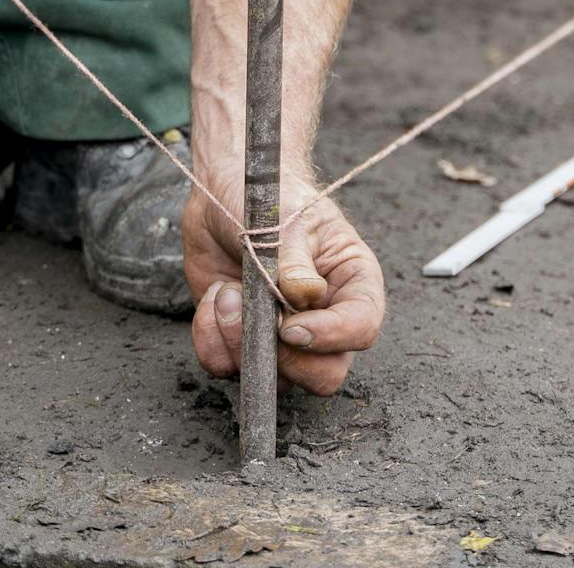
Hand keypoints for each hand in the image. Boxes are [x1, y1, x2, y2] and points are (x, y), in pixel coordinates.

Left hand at [184, 173, 385, 396]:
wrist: (225, 194)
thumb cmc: (271, 199)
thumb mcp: (285, 219)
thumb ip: (294, 260)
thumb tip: (306, 297)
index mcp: (351, 281)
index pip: (362, 326)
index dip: (332, 337)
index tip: (291, 327)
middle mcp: (324, 317)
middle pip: (325, 373)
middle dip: (286, 359)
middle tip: (258, 322)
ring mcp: (283, 335)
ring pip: (275, 379)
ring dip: (240, 342)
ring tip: (226, 292)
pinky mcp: (243, 341)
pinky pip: (228, 368)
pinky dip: (212, 340)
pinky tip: (215, 297)